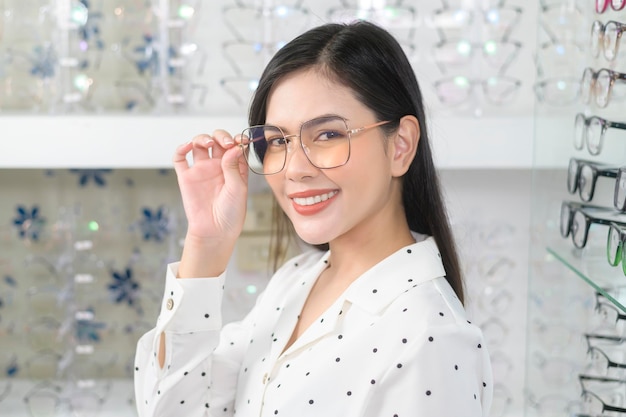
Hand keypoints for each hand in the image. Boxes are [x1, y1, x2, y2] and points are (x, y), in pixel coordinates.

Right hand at [173, 131, 248, 275]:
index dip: (237, 139)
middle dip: (221, 136)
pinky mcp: (186, 177)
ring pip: (199, 144)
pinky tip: (187, 147)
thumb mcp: (238, 190)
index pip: (235, 145)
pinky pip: (180, 158)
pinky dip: (181, 148)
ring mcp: (201, 170)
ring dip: (202, 138)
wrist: (214, 232)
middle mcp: (218, 166)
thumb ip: (234, 168)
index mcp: (234, 168)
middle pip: (217, 140)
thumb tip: (233, 148)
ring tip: (208, 143)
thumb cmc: (231, 214)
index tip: (239, 140)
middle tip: (225, 143)